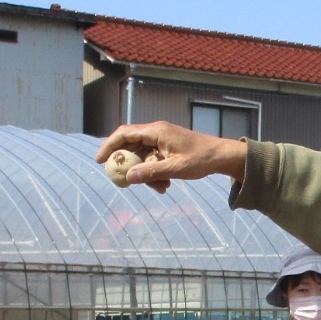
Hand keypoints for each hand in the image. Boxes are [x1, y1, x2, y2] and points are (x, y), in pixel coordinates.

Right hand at [93, 123, 248, 193]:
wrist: (221, 156)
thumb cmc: (201, 159)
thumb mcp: (175, 168)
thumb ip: (151, 172)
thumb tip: (128, 177)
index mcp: (156, 131)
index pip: (124, 134)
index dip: (109, 146)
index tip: (99, 160)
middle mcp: (156, 132)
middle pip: (130, 146)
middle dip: (128, 165)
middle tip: (123, 181)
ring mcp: (161, 140)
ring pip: (142, 156)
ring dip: (145, 173)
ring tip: (160, 188)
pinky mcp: (166, 148)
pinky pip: (152, 160)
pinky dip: (154, 173)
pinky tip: (165, 185)